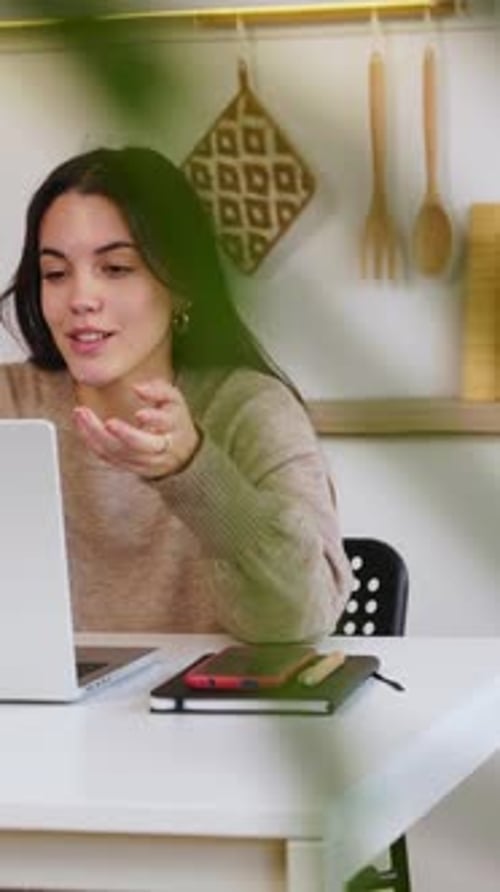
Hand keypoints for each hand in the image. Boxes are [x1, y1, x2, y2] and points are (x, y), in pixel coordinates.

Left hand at [73, 379, 200, 478]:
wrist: (181, 454)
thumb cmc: (173, 420)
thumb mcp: (174, 400)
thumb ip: (158, 390)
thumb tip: (137, 388)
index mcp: (175, 428)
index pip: (166, 425)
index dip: (154, 420)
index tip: (140, 414)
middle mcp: (161, 449)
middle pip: (142, 446)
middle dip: (123, 434)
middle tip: (106, 421)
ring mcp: (145, 462)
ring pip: (120, 453)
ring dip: (97, 435)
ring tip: (81, 414)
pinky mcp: (130, 468)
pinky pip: (108, 458)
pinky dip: (92, 442)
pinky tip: (81, 426)